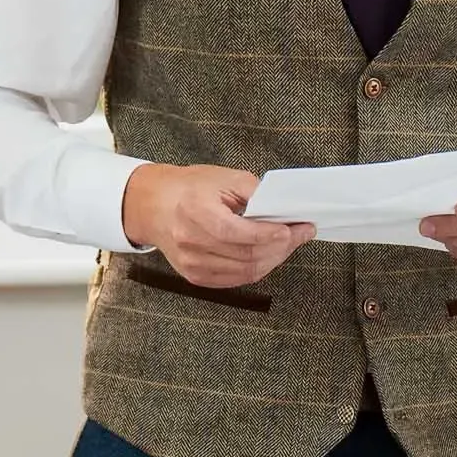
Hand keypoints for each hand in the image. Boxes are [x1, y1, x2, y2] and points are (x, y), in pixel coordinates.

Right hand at [120, 163, 312, 286]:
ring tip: (287, 244)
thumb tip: (285, 210)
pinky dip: (257, 269)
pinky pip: (235, 279)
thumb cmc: (190, 188)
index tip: (294, 229)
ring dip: (273, 260)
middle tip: (300, 235)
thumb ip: (255, 193)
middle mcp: (190, 242)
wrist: (155, 205)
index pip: (238, 233)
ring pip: (245, 272)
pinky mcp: (195, 276)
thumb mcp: (224, 177)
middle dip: (281, 247)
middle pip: (246, 255)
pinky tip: (269, 255)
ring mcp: (191, 263)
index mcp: (195, 211)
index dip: (269, 234)